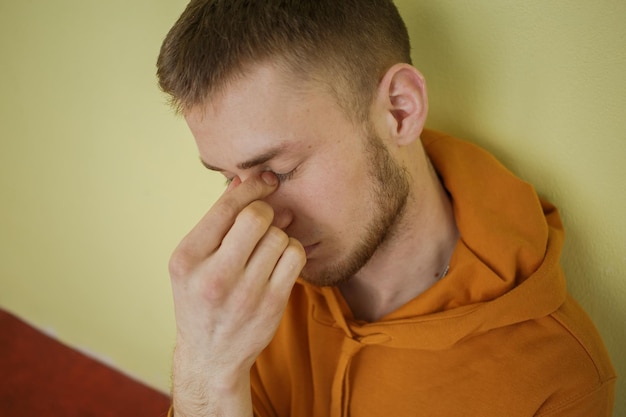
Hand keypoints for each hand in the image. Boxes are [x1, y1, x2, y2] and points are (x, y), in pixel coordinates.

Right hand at [168, 172, 305, 414]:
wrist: (210, 355)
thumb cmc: (201, 298)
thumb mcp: (193, 261)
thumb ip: (216, 222)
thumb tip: (245, 181)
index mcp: (187, 258)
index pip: (226, 207)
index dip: (251, 187)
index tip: (264, 182)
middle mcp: (214, 276)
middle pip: (257, 217)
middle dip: (265, 212)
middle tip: (263, 222)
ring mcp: (245, 293)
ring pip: (280, 236)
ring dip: (278, 236)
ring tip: (265, 250)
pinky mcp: (272, 305)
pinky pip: (295, 256)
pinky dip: (291, 252)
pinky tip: (279, 262)